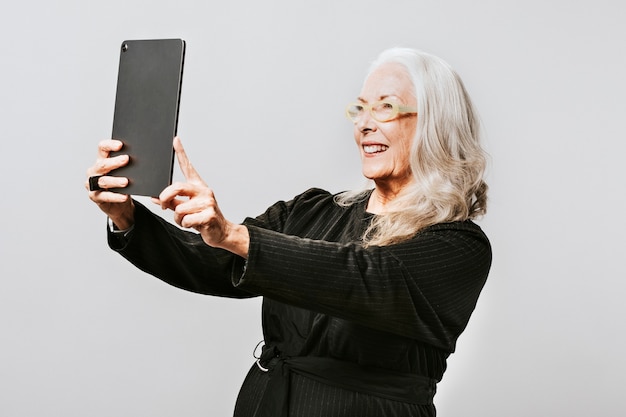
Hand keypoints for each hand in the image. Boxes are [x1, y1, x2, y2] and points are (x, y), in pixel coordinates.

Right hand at [85, 139, 134, 228]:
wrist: (119, 204)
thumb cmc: (122, 184)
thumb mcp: (125, 172)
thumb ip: (128, 164)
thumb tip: (143, 156)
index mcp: (101, 160)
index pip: (102, 148)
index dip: (110, 145)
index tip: (120, 145)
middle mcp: (95, 170)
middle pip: (102, 164)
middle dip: (114, 162)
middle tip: (126, 159)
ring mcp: (92, 184)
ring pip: (103, 181)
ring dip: (115, 181)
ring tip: (126, 182)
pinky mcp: (94, 196)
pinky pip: (104, 196)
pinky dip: (115, 196)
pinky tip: (124, 196)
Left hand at [155, 137, 248, 256]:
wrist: (221, 232)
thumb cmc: (202, 219)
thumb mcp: (186, 208)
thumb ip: (172, 202)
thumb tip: (155, 198)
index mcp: (198, 186)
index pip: (188, 167)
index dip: (181, 153)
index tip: (175, 140)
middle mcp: (204, 191)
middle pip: (177, 187)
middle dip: (165, 197)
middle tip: (163, 205)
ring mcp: (208, 202)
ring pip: (179, 209)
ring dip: (178, 218)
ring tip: (186, 220)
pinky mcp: (209, 215)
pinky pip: (186, 219)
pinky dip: (185, 225)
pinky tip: (194, 225)